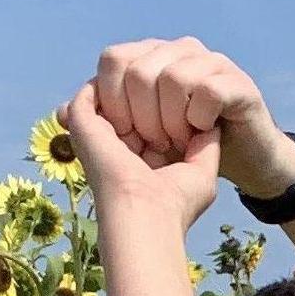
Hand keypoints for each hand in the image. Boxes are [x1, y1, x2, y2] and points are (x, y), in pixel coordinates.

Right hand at [61, 79, 219, 232]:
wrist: (148, 212)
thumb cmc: (176, 202)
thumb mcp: (201, 171)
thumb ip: (206, 143)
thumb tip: (213, 117)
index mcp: (141, 152)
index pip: (152, 112)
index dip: (173, 101)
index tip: (194, 106)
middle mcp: (117, 140)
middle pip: (130, 97)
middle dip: (153, 87)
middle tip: (176, 95)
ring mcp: (97, 131)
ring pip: (111, 89)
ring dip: (134, 84)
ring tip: (158, 94)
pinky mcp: (82, 122)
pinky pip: (92, 86)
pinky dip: (115, 83)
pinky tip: (138, 92)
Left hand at [92, 36, 294, 201]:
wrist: (242, 166)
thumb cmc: (190, 152)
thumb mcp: (138, 141)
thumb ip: (100, 122)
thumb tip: (62, 111)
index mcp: (151, 58)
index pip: (113, 60)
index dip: (113, 102)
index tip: (127, 138)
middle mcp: (178, 52)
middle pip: (139, 69)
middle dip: (143, 117)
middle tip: (155, 145)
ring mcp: (210, 63)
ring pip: (171, 77)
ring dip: (172, 120)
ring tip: (180, 142)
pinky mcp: (238, 83)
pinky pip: (207, 90)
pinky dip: (199, 118)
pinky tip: (204, 133)